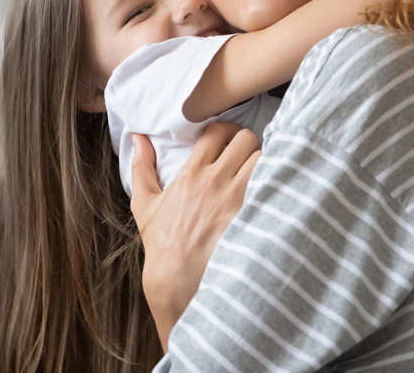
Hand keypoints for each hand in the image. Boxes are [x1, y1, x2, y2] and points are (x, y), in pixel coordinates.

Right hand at [130, 122, 260, 350]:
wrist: (178, 282)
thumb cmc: (163, 244)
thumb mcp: (145, 204)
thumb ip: (142, 166)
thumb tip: (138, 136)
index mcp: (192, 173)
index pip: (218, 131)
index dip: (226, 130)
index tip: (228, 140)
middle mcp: (216, 182)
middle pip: (246, 139)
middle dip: (248, 143)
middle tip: (247, 156)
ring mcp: (238, 199)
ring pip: (264, 158)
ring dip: (265, 161)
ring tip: (260, 172)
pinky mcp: (254, 217)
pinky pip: (274, 185)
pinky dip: (275, 182)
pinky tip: (270, 191)